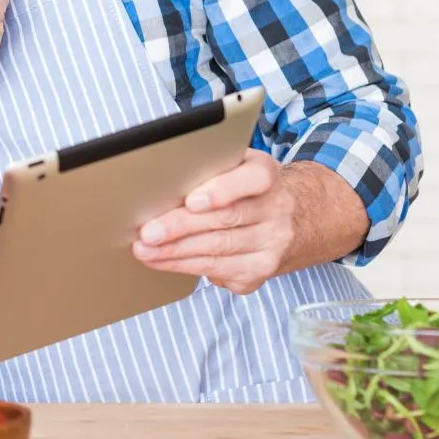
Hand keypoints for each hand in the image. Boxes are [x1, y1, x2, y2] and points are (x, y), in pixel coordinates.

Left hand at [130, 149, 294, 294]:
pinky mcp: (263, 268)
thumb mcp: (236, 166)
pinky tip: (164, 263)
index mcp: (267, 173)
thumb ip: (208, 167)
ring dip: (177, 253)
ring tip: (146, 251)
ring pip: (220, 250)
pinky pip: (221, 271)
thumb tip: (159, 181)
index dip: (222, 190)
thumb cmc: (244, 189)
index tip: (192, 202)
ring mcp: (273, 242)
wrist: (292, 220)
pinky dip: (187, 268)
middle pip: (227, 219)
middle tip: (148, 234)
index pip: (254, 179)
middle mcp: (277, 208)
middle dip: (181, 228)